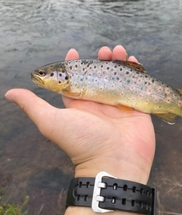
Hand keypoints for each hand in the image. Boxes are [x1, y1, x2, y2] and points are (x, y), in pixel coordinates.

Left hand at [5, 45, 154, 183]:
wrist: (115, 163)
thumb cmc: (82, 143)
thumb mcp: (52, 122)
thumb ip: (32, 106)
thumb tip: (9, 94)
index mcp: (79, 105)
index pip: (75, 80)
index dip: (74, 65)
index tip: (74, 51)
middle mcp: (98, 104)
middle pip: (99, 75)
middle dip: (100, 60)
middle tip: (104, 50)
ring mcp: (118, 105)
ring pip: (118, 78)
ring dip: (118, 62)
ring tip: (117, 51)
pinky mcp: (136, 108)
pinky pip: (136, 86)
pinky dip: (136, 72)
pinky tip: (134, 61)